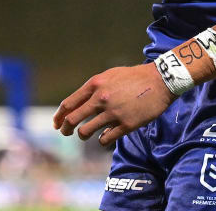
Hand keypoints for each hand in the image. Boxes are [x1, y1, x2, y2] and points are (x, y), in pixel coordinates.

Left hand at [53, 63, 175, 146]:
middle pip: (72, 119)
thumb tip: (80, 104)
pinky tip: (104, 137)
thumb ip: (94, 89)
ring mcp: (113, 113)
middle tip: (65, 133)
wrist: (160, 81)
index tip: (56, 124)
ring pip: (86, 132)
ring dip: (82, 136)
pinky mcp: (126, 125)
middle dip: (65, 129)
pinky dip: (102, 140)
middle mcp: (100, 98)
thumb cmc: (133, 77)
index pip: (68, 104)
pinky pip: (105, 138)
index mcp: (94, 85)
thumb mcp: (109, 76)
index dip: (59, 116)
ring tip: (84, 135)